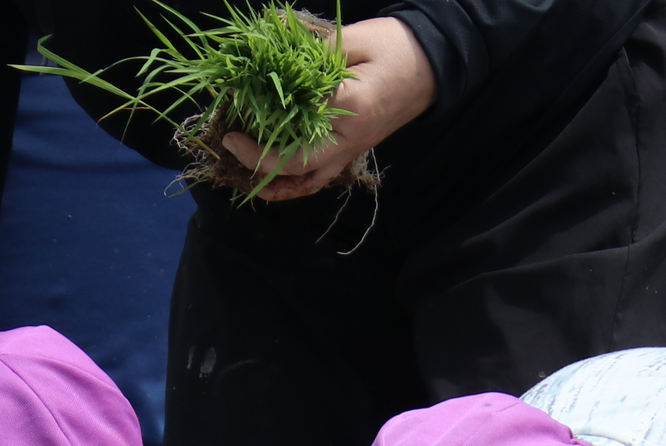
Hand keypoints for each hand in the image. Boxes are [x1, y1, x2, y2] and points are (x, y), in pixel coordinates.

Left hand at [221, 17, 434, 200]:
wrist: (434, 65)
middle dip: (258, 163)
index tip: (234, 129)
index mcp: (349, 110)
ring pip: (309, 182)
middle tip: (231, 144)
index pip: (296, 135)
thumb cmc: (396, 47)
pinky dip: (294, 182)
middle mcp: (349, 140)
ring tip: (245, 172)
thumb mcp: (353, 39)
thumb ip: (311, 51)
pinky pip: (320, 176)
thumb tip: (272, 54)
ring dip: (275, 185)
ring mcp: (352, 150)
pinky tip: (273, 176)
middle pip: (297, 168)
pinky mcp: (353, 150)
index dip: (260, 140)